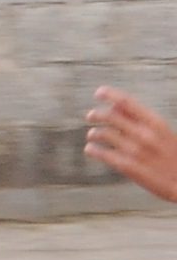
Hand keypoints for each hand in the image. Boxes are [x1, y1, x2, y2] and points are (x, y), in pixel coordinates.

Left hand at [88, 86, 176, 202]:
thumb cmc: (172, 156)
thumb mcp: (162, 133)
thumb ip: (140, 119)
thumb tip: (115, 105)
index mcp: (156, 123)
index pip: (127, 102)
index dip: (110, 94)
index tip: (99, 93)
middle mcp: (145, 134)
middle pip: (110, 116)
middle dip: (96, 114)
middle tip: (90, 116)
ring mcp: (135, 151)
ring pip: (102, 134)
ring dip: (93, 133)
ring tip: (93, 135)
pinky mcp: (127, 167)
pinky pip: (101, 153)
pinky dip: (92, 149)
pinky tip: (91, 149)